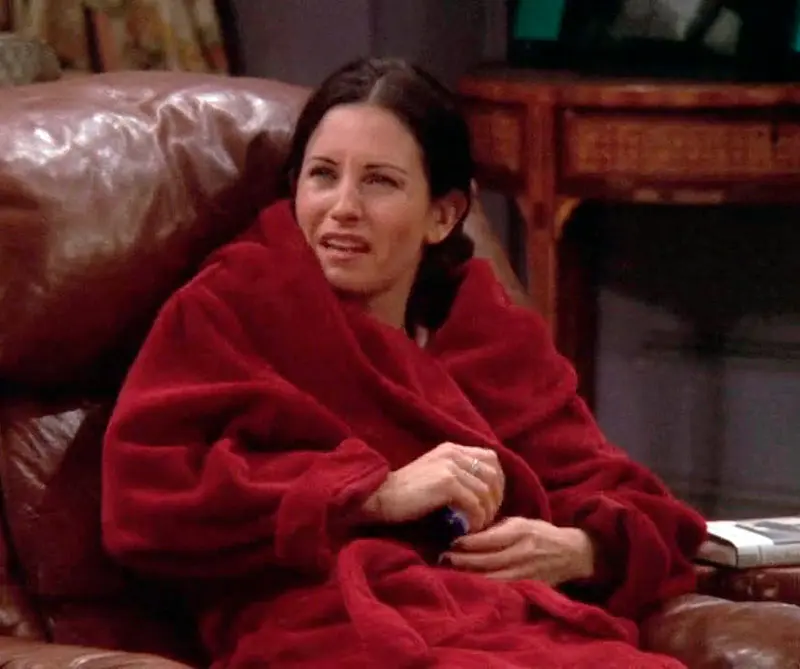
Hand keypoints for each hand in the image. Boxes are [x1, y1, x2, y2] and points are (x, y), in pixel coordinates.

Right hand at [363, 442, 503, 531]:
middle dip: (495, 498)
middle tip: (486, 518)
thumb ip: (456, 476)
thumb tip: (483, 494)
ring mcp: (450, 466)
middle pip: (493, 474)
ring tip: (477, 527)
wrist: (379, 497)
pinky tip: (468, 529)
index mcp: (451, 449)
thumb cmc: (405, 494)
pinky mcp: (447, 482)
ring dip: (486, 513)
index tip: (490, 502)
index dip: (497, 482)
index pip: (490, 459)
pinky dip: (476, 519)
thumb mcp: (433, 475)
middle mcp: (453, 453)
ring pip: (486, 491)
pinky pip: (474, 503)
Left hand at [443, 517, 594, 586]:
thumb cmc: (540, 533)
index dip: (467, 542)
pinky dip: (484, 587)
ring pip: (492, 578)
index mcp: (520, 532)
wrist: (571, 553)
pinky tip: (470, 584)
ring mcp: (526, 572)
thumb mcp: (520, 522)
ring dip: (469, 575)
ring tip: (450, 571)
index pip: (489, 539)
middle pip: (487, 561)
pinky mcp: (528, 586)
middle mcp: (522, 552)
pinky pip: (502, 589)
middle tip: (443, 558)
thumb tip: (467, 532)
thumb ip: (496, 529)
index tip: (450, 541)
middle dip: (462, 560)